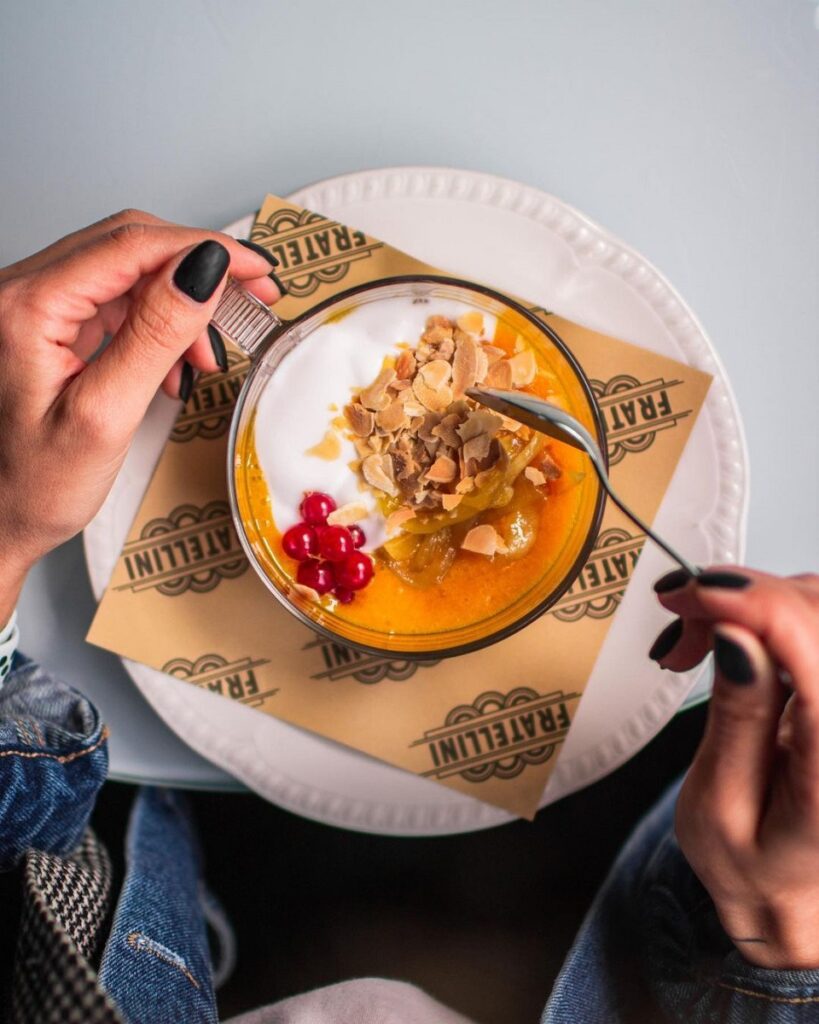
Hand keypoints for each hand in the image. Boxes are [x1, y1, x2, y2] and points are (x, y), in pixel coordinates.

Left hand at [0, 209, 280, 620]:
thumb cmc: (34, 486)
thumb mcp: (106, 415)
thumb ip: (156, 335)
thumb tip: (204, 270)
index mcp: (27, 306)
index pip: (132, 245)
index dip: (205, 248)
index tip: (257, 269)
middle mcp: (22, 291)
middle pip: (130, 247)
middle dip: (198, 270)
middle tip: (252, 299)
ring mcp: (33, 306)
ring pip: (126, 272)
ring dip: (179, 302)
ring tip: (209, 353)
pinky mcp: (46, 324)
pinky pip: (113, 300)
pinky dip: (156, 321)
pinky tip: (175, 361)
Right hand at [651, 567, 818, 967]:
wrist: (791, 896)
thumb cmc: (755, 867)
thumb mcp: (719, 809)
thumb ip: (737, 720)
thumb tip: (736, 636)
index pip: (814, 647)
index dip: (755, 601)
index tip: (692, 592)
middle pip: (817, 610)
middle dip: (743, 596)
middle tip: (679, 617)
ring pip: (815, 605)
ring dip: (751, 602)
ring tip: (694, 638)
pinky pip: (811, 623)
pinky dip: (765, 614)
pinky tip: (729, 636)